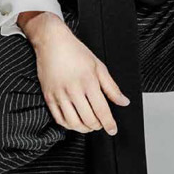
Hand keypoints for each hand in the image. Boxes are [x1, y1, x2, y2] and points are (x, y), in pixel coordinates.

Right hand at [23, 12, 129, 135]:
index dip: (109, 123)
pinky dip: (69, 125)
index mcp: (89, 81)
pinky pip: (59, 119)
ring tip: (89, 125)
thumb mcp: (99, 66)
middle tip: (102, 124)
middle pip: (88, 119)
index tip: (112, 130)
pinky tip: (75, 122)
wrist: (52, 42)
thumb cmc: (76, 52)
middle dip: (98, 126)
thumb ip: (112, 87)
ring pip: (73, 123)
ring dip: (84, 129)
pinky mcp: (49, 96)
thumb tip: (124, 102)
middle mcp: (73, 89)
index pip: (101, 110)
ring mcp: (59, 94)